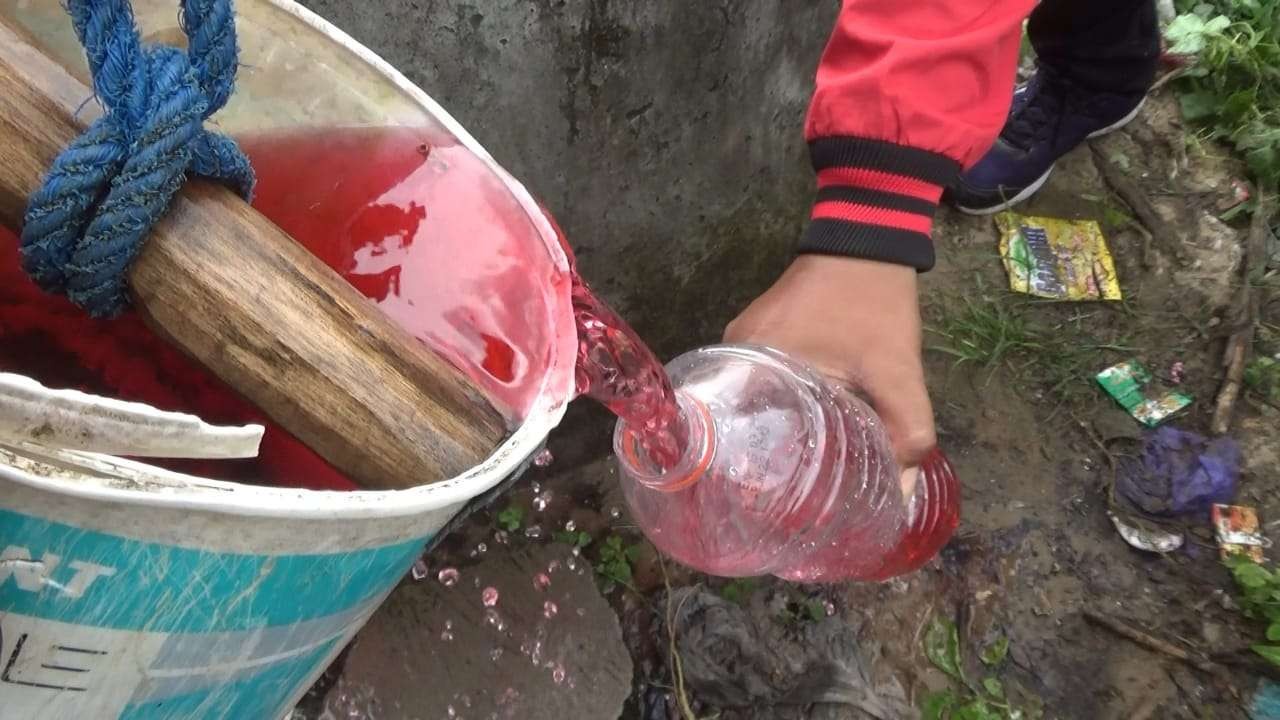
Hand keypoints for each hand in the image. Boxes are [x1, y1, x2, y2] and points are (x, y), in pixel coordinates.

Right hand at [724, 255, 934, 496]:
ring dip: (776, 437)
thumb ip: (906, 432)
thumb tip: (900, 497)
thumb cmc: (875, 304)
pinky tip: (803, 437)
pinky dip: (780, 412)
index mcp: (754, 362)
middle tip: (796, 503)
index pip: (735, 436)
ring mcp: (741, 348)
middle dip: (770, 465)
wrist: (867, 240)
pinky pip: (760, 389)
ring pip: (752, 409)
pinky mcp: (756, 342)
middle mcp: (733, 357)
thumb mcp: (897, 371)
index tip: (782, 509)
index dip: (760, 476)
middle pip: (741, 425)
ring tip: (800, 480)